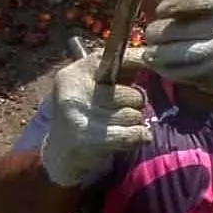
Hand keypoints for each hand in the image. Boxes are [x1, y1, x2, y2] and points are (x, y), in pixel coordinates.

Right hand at [38, 47, 148, 187]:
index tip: (152, 63)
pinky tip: (128, 139)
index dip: (137, 60)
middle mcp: (74, 93)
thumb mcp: (93, 88)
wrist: (61, 155)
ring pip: (135, 115)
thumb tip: (151, 56)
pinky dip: (139, 137)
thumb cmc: (86, 115)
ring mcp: (80, 117)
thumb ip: (118, 72)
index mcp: (74, 74)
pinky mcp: (90, 140)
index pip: (113, 59)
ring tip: (116, 127)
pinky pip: (135, 133)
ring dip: (134, 124)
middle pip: (132, 94)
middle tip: (117, 114)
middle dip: (134, 106)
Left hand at [127, 0, 212, 105]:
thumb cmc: (210, 26)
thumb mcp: (198, 5)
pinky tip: (162, 63)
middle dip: (156, 32)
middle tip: (153, 33)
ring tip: (152, 50)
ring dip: (155, 52)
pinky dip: (163, 68)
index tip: (160, 10)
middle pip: (178, 29)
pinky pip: (178, 72)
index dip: (176, 3)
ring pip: (175, 53)